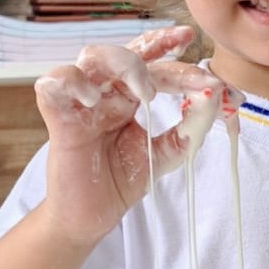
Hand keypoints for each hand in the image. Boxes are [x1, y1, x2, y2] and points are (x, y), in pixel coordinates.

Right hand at [34, 26, 239, 245]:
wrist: (91, 217)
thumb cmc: (120, 181)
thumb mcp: (167, 153)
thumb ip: (191, 127)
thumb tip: (214, 95)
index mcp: (127, 96)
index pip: (150, 61)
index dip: (172, 53)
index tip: (204, 65)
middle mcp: (104, 93)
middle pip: (125, 51)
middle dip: (159, 53)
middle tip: (193, 80)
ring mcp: (80, 103)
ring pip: (92, 56)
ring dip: (123, 63)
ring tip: (147, 93)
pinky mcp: (58, 119)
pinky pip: (54, 83)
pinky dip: (73, 82)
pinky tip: (94, 100)